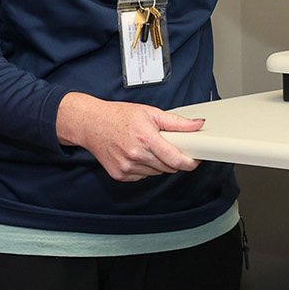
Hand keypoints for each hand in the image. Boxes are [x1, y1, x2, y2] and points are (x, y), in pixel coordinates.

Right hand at [57, 92, 203, 180]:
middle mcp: (136, 155)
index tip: (195, 160)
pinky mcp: (120, 175)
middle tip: (166, 146)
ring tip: (146, 147)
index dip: (190, 162)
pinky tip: (136, 155)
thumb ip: (176, 122)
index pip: (175, 159)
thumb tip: (197, 124)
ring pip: (156, 173)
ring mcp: (127, 167)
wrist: (91, 123)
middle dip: (173, 159)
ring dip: (158, 163)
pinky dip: (144, 168)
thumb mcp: (150, 113)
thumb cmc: (118, 116)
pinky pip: (142, 176)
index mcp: (146, 138)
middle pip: (168, 168)